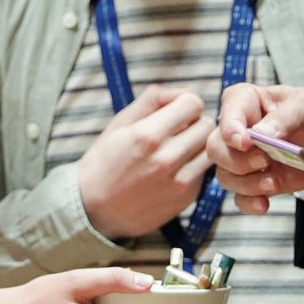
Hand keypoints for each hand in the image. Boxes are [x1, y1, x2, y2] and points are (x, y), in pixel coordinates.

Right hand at [76, 87, 211, 238]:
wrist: (93, 211)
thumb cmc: (104, 163)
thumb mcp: (120, 123)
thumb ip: (152, 100)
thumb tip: (181, 93)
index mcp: (147, 135)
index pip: (193, 103)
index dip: (185, 103)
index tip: (176, 111)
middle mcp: (166, 158)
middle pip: (206, 125)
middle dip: (194, 122)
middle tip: (178, 130)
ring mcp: (179, 181)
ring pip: (209, 148)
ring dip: (197, 145)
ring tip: (178, 149)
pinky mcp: (186, 198)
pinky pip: (204, 171)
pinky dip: (193, 167)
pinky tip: (173, 171)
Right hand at [207, 83, 303, 213]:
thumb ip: (286, 117)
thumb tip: (262, 133)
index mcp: (248, 101)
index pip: (228, 111)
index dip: (231, 128)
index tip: (246, 141)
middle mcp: (240, 130)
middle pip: (217, 148)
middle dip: (237, 160)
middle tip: (265, 160)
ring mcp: (246, 158)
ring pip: (225, 175)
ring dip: (247, 184)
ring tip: (273, 183)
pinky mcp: (256, 181)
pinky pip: (240, 197)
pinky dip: (249, 203)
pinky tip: (265, 204)